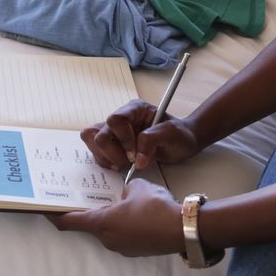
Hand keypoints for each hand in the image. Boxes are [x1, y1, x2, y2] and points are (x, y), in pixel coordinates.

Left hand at [47, 179, 184, 256]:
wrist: (183, 229)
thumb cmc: (156, 208)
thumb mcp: (137, 187)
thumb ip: (124, 188)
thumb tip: (124, 194)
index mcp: (102, 223)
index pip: (68, 221)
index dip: (54, 215)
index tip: (44, 208)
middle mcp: (107, 239)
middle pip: (89, 224)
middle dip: (89, 209)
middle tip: (89, 194)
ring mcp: (122, 247)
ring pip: (108, 228)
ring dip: (110, 215)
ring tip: (121, 198)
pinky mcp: (136, 249)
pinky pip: (123, 233)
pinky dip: (124, 222)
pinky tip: (138, 210)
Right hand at [80, 99, 200, 171]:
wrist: (181, 143)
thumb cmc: (179, 135)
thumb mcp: (172, 134)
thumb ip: (153, 140)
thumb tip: (137, 159)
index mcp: (134, 110)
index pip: (115, 120)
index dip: (122, 139)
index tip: (135, 153)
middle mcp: (121, 119)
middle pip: (98, 134)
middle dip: (112, 152)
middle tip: (130, 161)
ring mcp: (114, 132)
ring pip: (93, 142)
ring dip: (107, 158)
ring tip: (124, 163)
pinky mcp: (112, 145)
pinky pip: (97, 153)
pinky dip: (106, 162)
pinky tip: (121, 165)